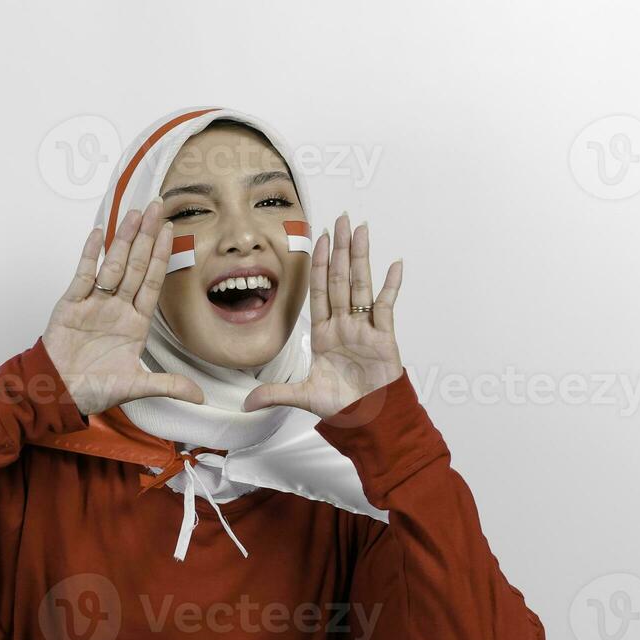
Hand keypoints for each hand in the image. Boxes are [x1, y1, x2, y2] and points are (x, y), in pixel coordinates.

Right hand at [42, 200, 205, 416]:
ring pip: (112, 265)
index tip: (170, 231)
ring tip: (133, 213)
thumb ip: (167, 385)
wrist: (56, 394)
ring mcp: (94, 304)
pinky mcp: (71, 304)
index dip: (161, 256)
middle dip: (146, 236)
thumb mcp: (135, 387)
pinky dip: (90, 254)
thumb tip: (199, 396)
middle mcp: (116, 308)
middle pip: (135, 266)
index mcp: (134, 324)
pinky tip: (99, 234)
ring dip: (123, 239)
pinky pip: (83, 275)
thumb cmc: (92, 391)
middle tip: (156, 208)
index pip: (152, 282)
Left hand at [242, 213, 403, 419]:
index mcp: (325, 333)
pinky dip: (391, 285)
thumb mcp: (303, 396)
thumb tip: (246, 403)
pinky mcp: (384, 337)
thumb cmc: (342, 407)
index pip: (319, 290)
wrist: (369, 421)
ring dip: (361, 256)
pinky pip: (386, 306)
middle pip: (340, 279)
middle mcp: (344, 325)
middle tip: (341, 219)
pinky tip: (394, 264)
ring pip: (361, 284)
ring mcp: (365, 328)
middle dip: (340, 249)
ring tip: (361, 229)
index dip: (318, 264)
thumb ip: (275, 394)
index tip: (318, 239)